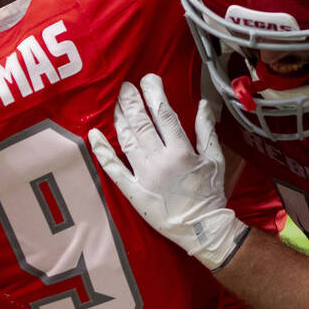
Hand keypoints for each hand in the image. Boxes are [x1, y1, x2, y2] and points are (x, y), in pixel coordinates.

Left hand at [88, 74, 247, 271]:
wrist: (202, 229)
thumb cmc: (211, 193)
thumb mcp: (215, 159)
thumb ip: (206, 130)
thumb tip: (203, 103)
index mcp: (181, 152)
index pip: (164, 115)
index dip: (154, 94)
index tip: (148, 79)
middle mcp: (159, 161)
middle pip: (141, 123)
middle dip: (131, 101)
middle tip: (125, 86)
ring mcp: (143, 176)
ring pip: (126, 140)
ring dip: (119, 118)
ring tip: (115, 101)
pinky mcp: (132, 190)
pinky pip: (113, 168)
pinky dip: (102, 151)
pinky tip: (93, 134)